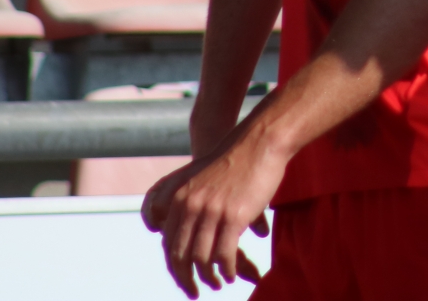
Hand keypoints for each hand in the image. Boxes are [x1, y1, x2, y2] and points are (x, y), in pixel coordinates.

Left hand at [142, 131, 283, 297]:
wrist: (258, 143)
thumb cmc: (236, 161)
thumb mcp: (202, 180)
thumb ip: (192, 201)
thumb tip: (192, 228)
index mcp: (180, 199)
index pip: (168, 243)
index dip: (175, 267)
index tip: (184, 280)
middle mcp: (190, 206)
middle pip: (180, 255)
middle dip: (186, 279)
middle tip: (195, 292)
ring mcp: (211, 212)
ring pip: (202, 259)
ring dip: (209, 278)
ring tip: (219, 283)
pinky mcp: (233, 216)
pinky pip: (224, 255)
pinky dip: (227, 270)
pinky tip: (232, 275)